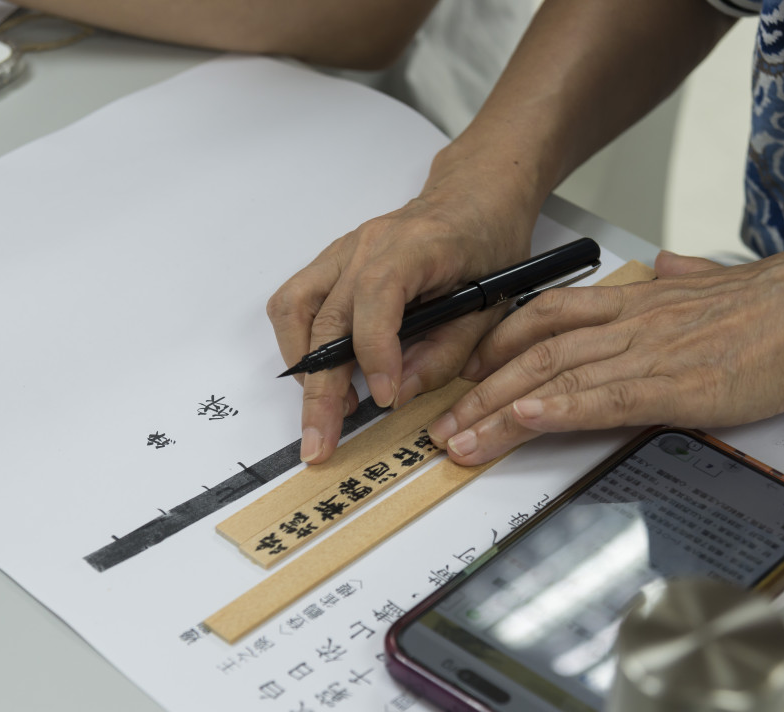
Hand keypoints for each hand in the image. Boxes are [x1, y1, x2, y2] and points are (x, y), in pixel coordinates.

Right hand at [267, 183, 536, 464]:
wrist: (472, 199)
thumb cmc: (487, 246)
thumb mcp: (489, 305)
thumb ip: (445, 353)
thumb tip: (396, 394)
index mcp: (416, 247)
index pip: (377, 299)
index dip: (376, 354)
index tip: (383, 398)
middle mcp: (368, 245)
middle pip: (327, 319)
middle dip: (322, 390)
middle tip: (321, 441)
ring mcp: (343, 251)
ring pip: (294, 309)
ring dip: (301, 367)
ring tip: (325, 408)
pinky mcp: (331, 263)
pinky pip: (295, 302)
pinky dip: (299, 343)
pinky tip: (324, 375)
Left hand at [428, 247, 783, 463]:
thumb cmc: (779, 305)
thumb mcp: (716, 280)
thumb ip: (684, 275)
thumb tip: (670, 264)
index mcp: (637, 302)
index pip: (547, 317)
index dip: (498, 344)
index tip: (466, 370)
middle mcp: (630, 324)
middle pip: (533, 355)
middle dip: (479, 392)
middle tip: (440, 426)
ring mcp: (647, 354)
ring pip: (554, 380)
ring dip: (499, 413)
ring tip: (459, 442)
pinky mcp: (674, 387)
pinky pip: (602, 398)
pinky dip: (558, 410)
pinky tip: (523, 422)